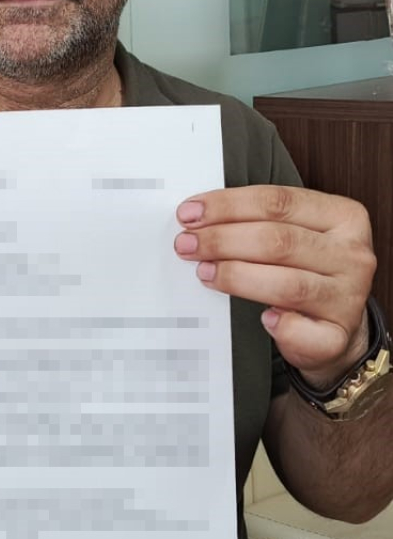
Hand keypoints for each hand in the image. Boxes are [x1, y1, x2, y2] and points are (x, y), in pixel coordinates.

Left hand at [174, 185, 375, 386]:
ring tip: (205, 272)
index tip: (190, 213)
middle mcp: (351, 254)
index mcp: (343, 217)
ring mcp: (349, 297)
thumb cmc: (305, 270)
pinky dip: (278, 326)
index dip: (229, 205)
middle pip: (279, 241)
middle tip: (187, 244)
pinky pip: (302, 331)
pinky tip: (262, 318)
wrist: (335, 323)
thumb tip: (198, 217)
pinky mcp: (338, 336)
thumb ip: (256, 220)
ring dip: (236, 277)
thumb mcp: (294, 233)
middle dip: (223, 240)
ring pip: (287, 284)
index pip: (279, 202)